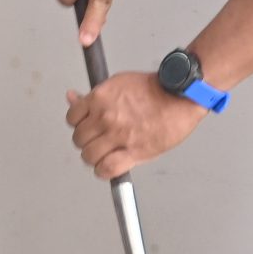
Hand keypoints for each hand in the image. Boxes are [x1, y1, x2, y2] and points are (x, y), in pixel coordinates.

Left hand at [65, 71, 206, 178]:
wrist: (180, 95)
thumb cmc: (155, 88)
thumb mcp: (118, 83)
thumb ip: (94, 95)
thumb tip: (72, 97)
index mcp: (99, 98)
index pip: (72, 118)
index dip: (79, 124)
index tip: (87, 127)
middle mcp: (105, 117)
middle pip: (79, 139)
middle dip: (87, 141)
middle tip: (98, 141)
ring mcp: (118, 136)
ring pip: (89, 156)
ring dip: (95, 157)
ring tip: (105, 154)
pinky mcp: (133, 151)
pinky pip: (106, 169)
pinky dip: (104, 171)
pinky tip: (108, 167)